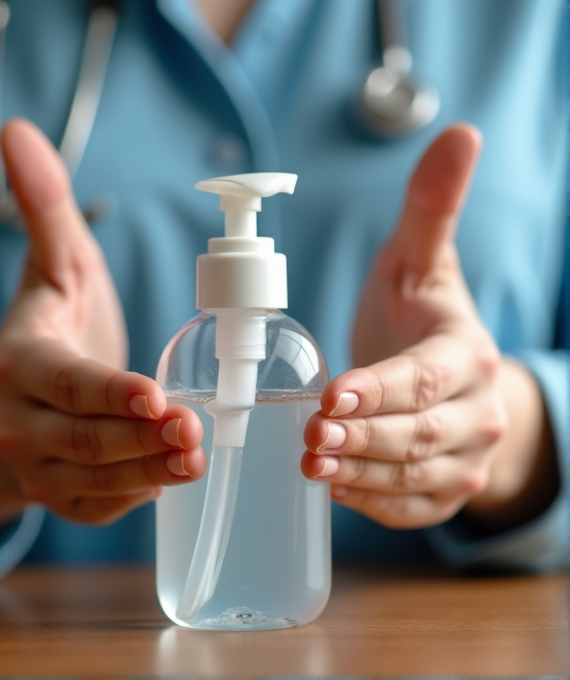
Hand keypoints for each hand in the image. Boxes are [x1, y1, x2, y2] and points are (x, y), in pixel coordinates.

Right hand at [0, 119, 205, 523]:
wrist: (29, 392)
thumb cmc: (54, 325)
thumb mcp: (56, 267)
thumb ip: (45, 209)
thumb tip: (17, 132)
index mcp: (18, 364)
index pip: (66, 382)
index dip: (109, 391)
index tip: (155, 396)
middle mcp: (18, 423)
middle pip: (85, 438)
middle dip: (142, 439)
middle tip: (196, 431)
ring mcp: (36, 468)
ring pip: (95, 479)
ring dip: (149, 472)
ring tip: (197, 460)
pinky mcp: (58, 496)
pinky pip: (97, 507)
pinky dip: (135, 498)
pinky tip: (170, 481)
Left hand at [302, 125, 513, 528]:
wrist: (450, 379)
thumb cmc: (423, 319)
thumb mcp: (423, 264)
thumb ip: (432, 210)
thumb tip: (458, 133)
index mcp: (465, 355)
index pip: (423, 377)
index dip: (379, 388)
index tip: (332, 393)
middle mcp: (474, 413)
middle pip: (414, 433)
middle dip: (361, 436)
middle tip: (310, 435)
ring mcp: (461, 460)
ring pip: (409, 474)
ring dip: (358, 473)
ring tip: (311, 466)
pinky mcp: (440, 492)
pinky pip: (407, 506)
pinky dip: (371, 502)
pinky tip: (332, 490)